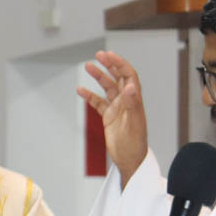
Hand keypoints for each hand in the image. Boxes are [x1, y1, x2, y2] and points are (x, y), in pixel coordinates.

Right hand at [77, 50, 147, 187]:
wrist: (129, 161)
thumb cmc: (135, 145)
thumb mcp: (133, 123)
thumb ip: (132, 103)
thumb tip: (131, 86)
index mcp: (135, 100)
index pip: (129, 76)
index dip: (120, 64)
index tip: (109, 56)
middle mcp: (126, 101)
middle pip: (118, 77)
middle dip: (110, 65)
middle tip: (100, 55)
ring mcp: (117, 108)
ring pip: (107, 88)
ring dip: (99, 76)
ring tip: (88, 66)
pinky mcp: (109, 117)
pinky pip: (98, 103)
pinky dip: (90, 96)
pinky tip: (81, 90)